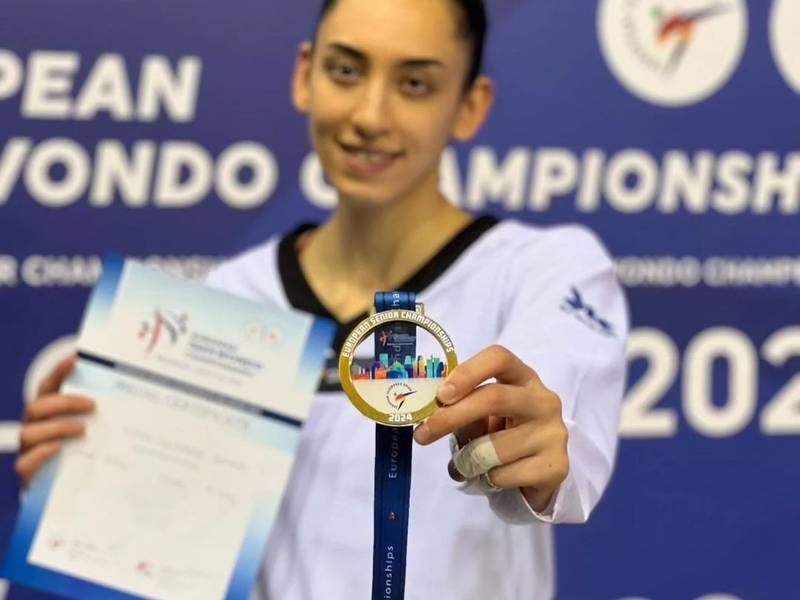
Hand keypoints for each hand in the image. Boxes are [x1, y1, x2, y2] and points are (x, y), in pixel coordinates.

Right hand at [16, 355, 94, 487]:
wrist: (70, 490)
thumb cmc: (85, 450)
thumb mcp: (95, 428)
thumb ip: (105, 413)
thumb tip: (137, 391)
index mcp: (49, 412)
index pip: (49, 385)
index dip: (59, 371)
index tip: (76, 359)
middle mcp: (35, 428)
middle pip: (37, 407)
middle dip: (64, 403)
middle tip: (92, 405)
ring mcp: (29, 450)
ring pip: (29, 433)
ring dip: (57, 428)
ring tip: (82, 429)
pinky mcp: (29, 474)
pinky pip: (24, 463)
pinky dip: (41, 454)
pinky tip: (60, 449)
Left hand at [412, 345, 568, 512]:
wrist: (540, 473)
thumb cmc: (503, 434)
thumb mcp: (483, 416)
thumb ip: (461, 407)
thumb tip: (430, 412)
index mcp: (523, 378)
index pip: (499, 358)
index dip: (468, 372)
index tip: (441, 395)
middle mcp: (543, 400)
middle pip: (494, 398)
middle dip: (451, 417)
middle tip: (423, 435)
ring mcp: (553, 433)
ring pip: (493, 447)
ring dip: (468, 461)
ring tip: (467, 465)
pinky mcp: (556, 466)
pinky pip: (503, 475)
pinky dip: (487, 480)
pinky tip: (493, 477)